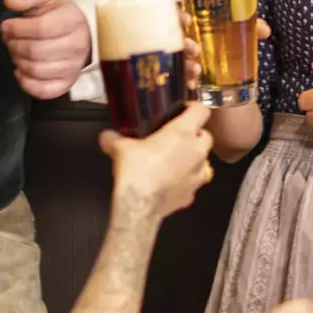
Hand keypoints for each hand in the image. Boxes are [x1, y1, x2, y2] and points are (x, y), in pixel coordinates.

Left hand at [2, 0, 93, 99]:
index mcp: (72, 20)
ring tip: (15, 51)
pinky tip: (20, 71)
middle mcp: (77, 45)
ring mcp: (73, 67)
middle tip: (8, 39)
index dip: (17, 29)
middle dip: (14, 45)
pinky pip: (43, 91)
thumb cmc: (57, 12)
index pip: (41, 29)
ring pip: (37, 71)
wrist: (78, 29)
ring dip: (18, 61)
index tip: (6, 25)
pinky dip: (26, 83)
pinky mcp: (67, 83)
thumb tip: (10, 2)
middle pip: (36, 52)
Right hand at [100, 102, 215, 223]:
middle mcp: (195, 151)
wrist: (140, 205)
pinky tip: (171, 182)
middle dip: (195, 135)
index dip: (194, 107)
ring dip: (194, 158)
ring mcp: (197, 174)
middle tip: (178, 137)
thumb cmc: (136, 172)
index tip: (185, 110)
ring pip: (204, 160)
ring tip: (175, 160)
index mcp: (182, 133)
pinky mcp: (192, 193)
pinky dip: (186, 180)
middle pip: (206, 136)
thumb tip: (106, 136)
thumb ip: (114, 138)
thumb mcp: (120, 148)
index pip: (201, 110)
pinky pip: (194, 182)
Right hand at [166, 0, 272, 93]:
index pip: (177, 13)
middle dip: (181, 42)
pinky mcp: (180, 78)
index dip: (178, 15)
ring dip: (184, 63)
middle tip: (194, 49)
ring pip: (174, 59)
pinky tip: (194, 85)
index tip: (187, 20)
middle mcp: (181, 39)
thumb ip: (250, 28)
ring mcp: (178, 59)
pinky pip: (178, 79)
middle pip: (172, 37)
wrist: (227, 83)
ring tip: (197, 69)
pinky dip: (186, 81)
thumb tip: (265, 30)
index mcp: (192, 23)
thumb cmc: (227, 49)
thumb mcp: (238, 36)